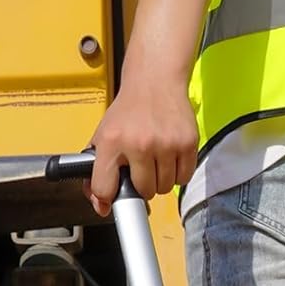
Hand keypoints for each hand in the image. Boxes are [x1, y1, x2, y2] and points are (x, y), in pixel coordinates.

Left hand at [83, 71, 198, 215]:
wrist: (154, 79)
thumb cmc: (129, 110)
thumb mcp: (104, 134)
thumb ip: (98, 170)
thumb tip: (100, 205)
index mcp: (112, 141)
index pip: (105, 188)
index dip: (108, 198)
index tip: (111, 198)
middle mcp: (139, 144)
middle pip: (143, 192)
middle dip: (143, 184)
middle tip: (141, 167)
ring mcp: (165, 144)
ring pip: (165, 188)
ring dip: (161, 179)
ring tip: (157, 158)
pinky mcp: (186, 143)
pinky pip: (183, 178)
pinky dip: (178, 173)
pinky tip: (170, 156)